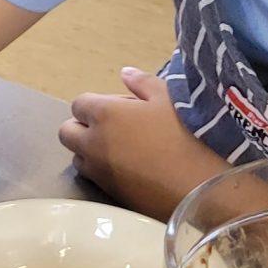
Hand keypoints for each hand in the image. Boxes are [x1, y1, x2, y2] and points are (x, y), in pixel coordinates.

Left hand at [59, 68, 221, 219]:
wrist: (201, 186)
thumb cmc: (187, 135)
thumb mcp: (169, 98)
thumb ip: (142, 83)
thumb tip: (125, 73)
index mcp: (104, 114)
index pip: (78, 103)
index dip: (96, 104)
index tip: (119, 109)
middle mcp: (92, 143)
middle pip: (67, 132)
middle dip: (83, 127)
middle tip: (114, 128)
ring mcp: (98, 171)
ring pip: (77, 158)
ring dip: (90, 151)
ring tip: (123, 150)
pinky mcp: (108, 194)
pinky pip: (93, 178)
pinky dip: (102, 171)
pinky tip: (132, 169)